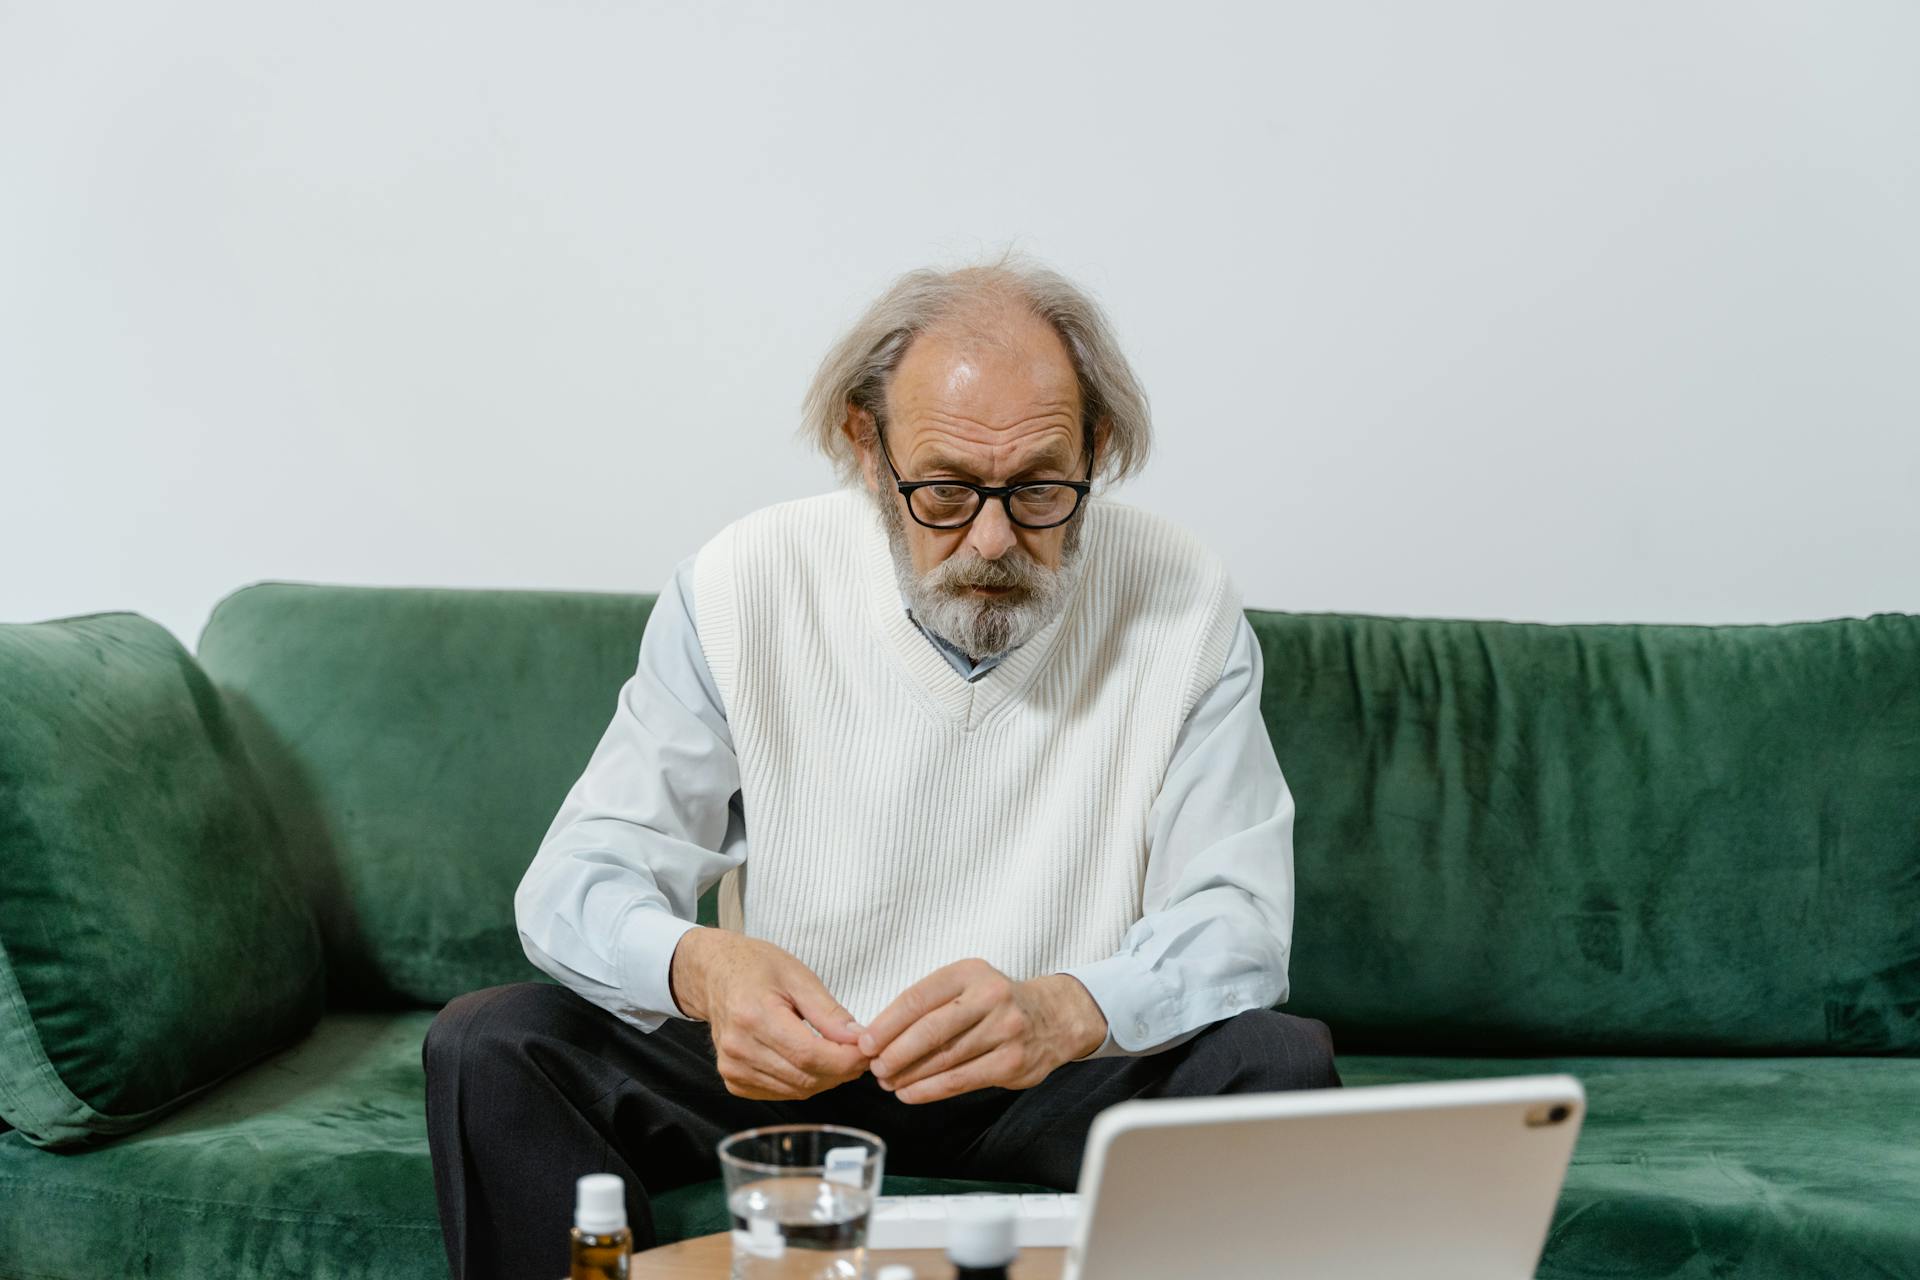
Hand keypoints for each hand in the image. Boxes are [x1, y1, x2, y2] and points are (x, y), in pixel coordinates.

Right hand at [669, 928, 869, 1100]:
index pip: (809, 1055)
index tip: (868, 1050)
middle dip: (842, 1070)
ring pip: (797, 1090)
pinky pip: (781, 1093)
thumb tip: (858, 1039)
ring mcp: (733, 1068)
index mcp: (753, 1016)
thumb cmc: (755, 967)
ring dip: (826, 1078)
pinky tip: (813, 1062)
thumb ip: (828, 1011)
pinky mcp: (734, 1081)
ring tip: (841, 1055)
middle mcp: (739, 1048)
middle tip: (862, 1053)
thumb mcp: (797, 976)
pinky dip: (805, 1083)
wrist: (714, 975)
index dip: (845, 1059)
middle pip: (805, 1077)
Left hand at [859, 959, 1106, 1103]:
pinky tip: (911, 1094)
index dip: (886, 1024)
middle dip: (895, 1052)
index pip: (918, 998)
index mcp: (969, 972)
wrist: (1054, 1017)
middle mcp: (990, 997)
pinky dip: (931, 1090)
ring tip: (888, 1082)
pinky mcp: (1013, 1062)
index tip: (865, 1042)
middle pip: (930, 1030)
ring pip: (945, 1058)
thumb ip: (929, 1003)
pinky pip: (962, 1080)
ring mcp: (1005, 1030)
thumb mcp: (966, 984)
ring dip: (909, 1075)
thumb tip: (878, 1034)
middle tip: (873, 1066)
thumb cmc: (995, 1002)